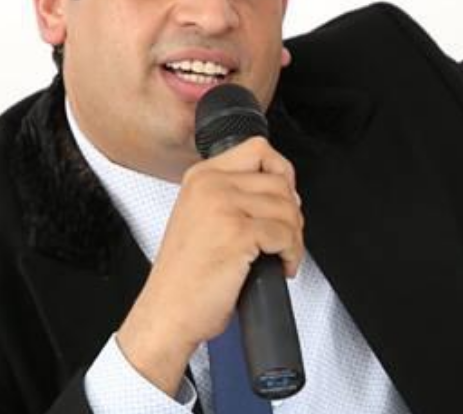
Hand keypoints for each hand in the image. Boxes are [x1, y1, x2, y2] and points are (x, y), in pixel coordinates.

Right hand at [116, 137, 303, 395]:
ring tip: (282, 255)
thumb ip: (232, 196)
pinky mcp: (238, 233)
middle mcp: (210, 185)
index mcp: (200, 177)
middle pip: (279, 181)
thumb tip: (281, 190)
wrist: (168, 313)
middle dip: (291, 213)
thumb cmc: (185, 277)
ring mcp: (223, 206)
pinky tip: (280, 266)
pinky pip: (286, 234)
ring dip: (294, 236)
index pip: (258, 149)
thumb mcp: (200, 218)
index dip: (281, 173)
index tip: (284, 197)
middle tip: (284, 238)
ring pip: (287, 208)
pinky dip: (292, 254)